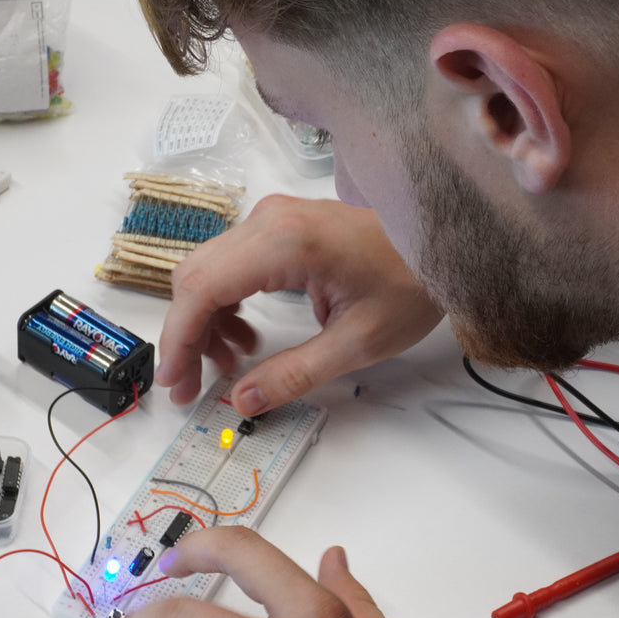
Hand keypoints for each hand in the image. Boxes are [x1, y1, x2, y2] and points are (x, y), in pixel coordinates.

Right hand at [156, 195, 443, 413]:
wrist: (443, 242)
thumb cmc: (411, 283)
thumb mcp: (357, 343)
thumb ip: (294, 374)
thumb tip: (243, 400)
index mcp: (286, 243)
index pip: (202, 289)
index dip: (179, 340)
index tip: (175, 383)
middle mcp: (269, 220)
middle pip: (194, 277)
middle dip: (186, 334)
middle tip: (193, 384)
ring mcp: (272, 217)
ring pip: (207, 270)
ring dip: (205, 320)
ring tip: (232, 362)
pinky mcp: (278, 225)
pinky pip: (229, 263)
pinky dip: (225, 302)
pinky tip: (246, 335)